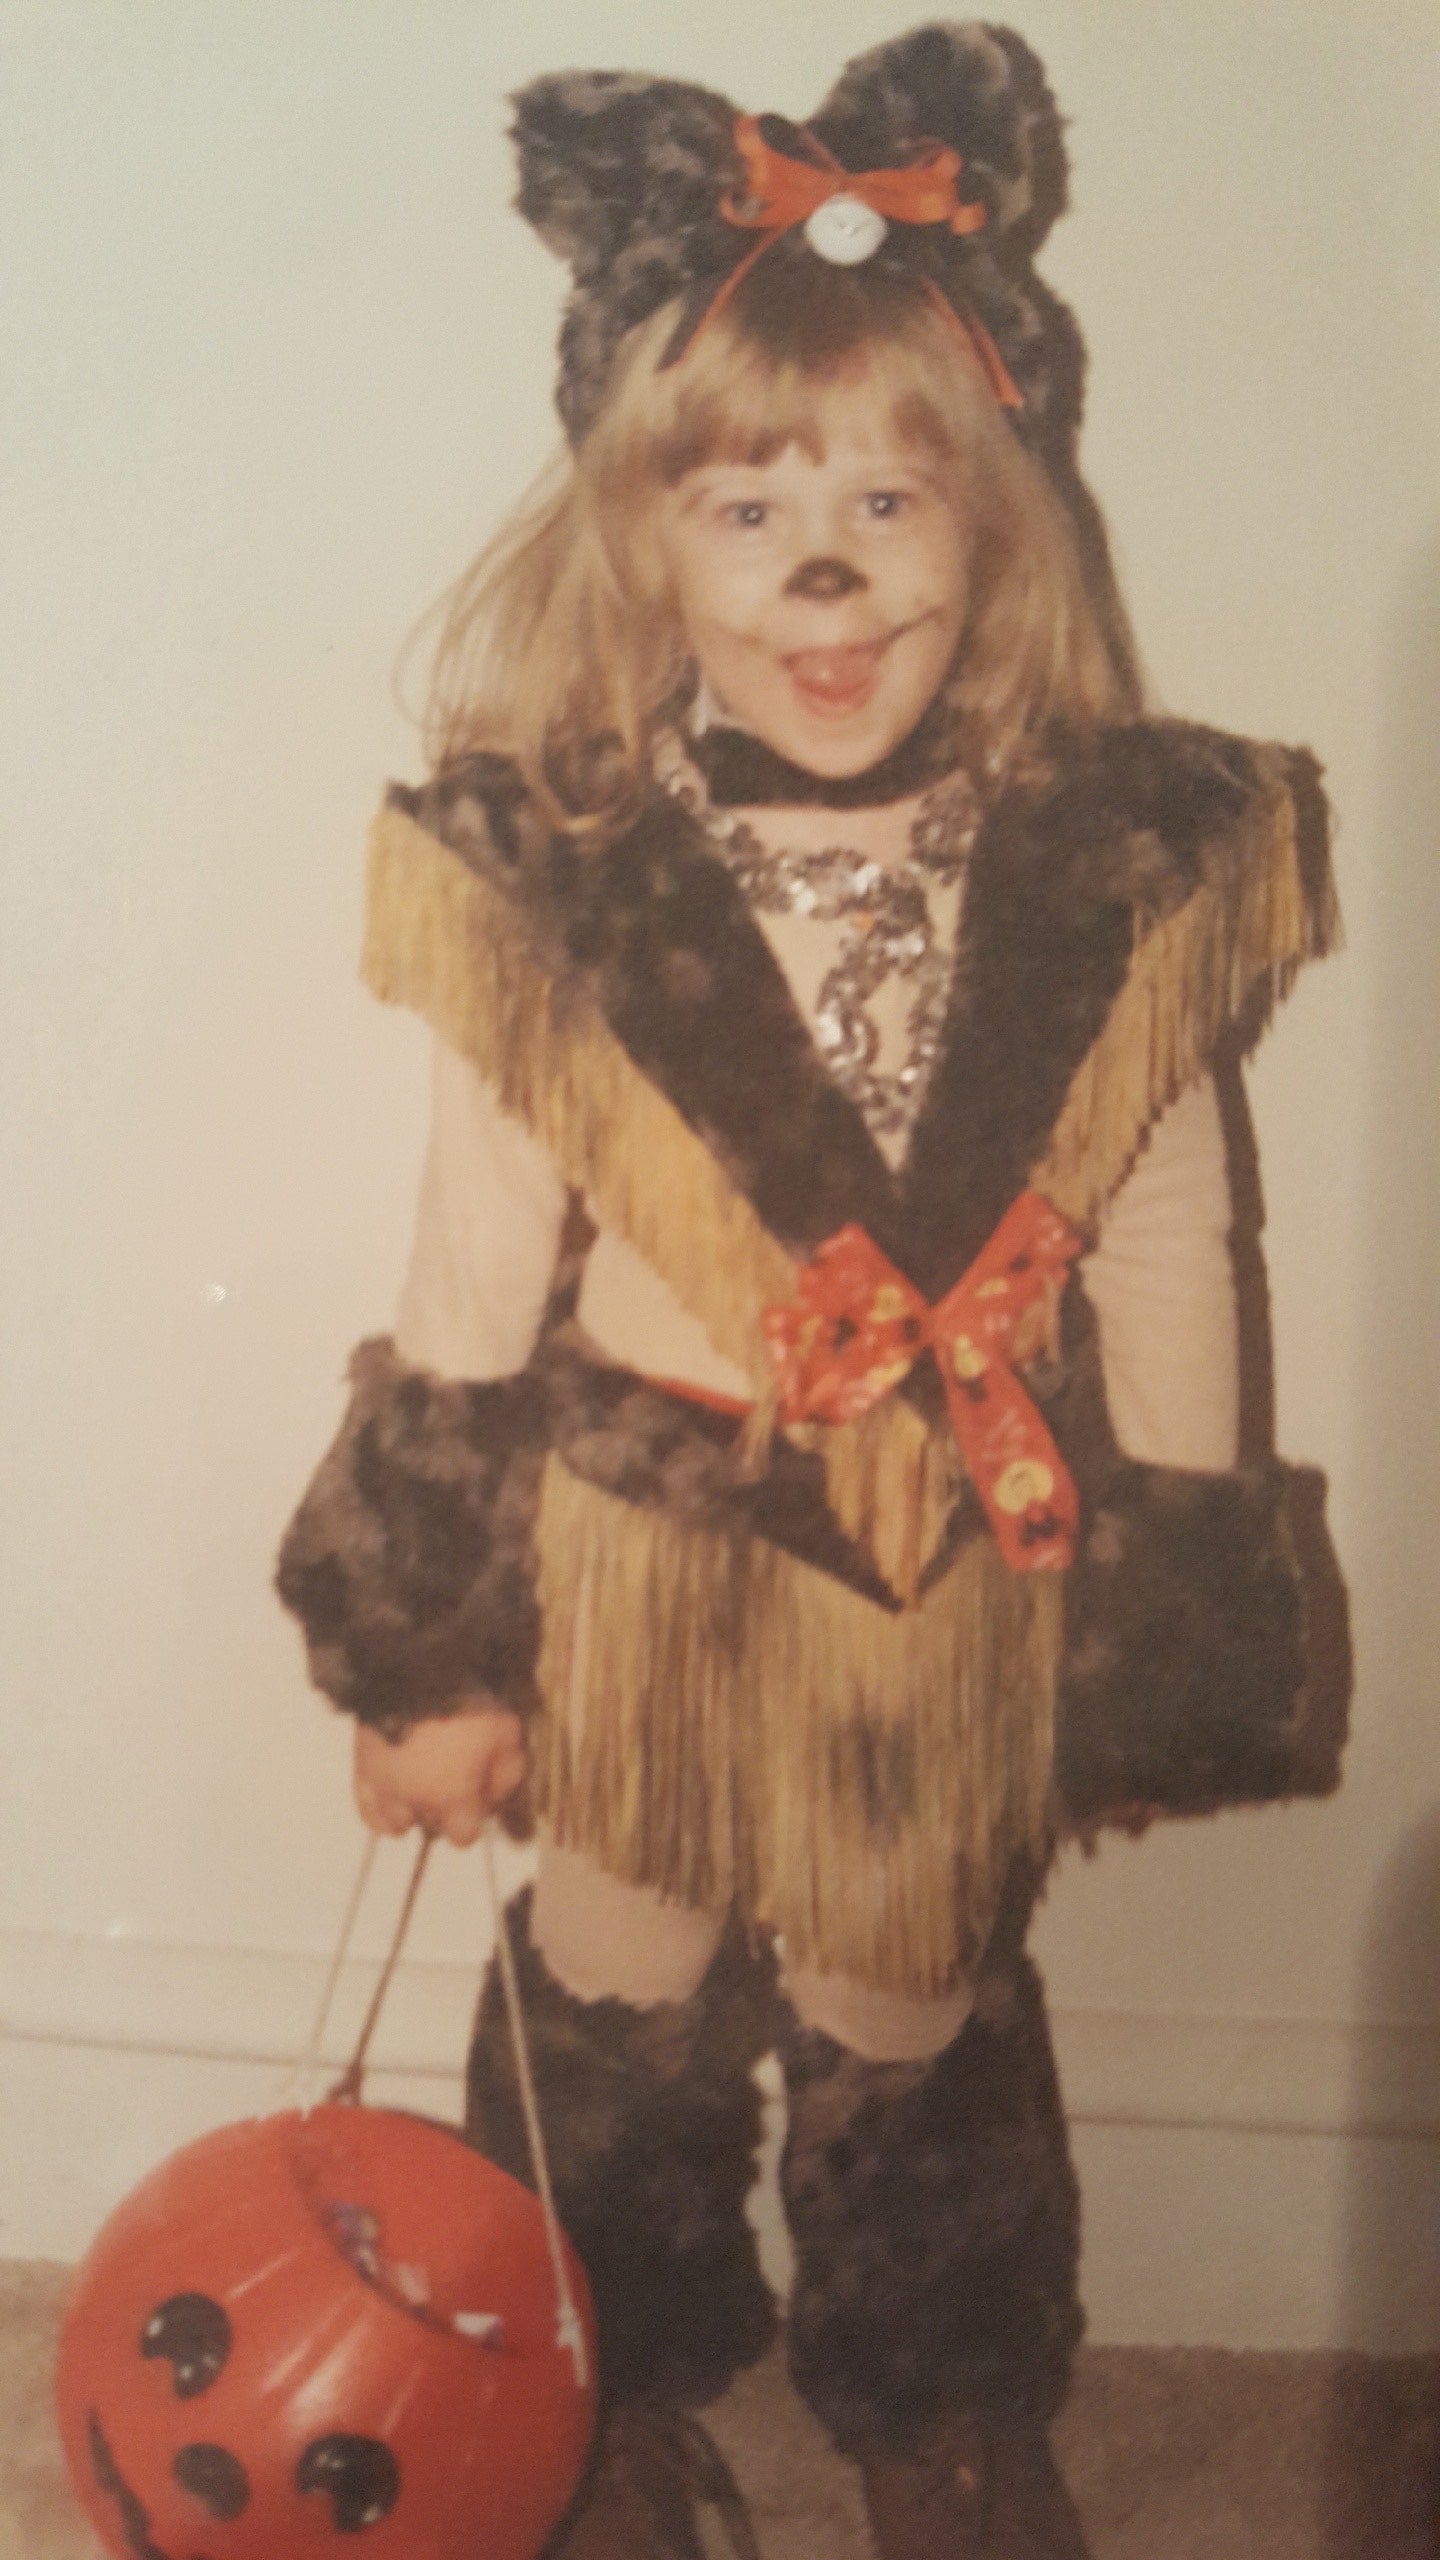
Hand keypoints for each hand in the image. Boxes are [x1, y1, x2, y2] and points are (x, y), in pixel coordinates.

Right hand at [353, 1697, 528, 1847]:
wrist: (413, 1672)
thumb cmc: (464, 1704)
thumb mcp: (505, 1731)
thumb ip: (508, 1769)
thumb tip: (499, 1792)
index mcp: (453, 1798)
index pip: (462, 1837)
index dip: (472, 1820)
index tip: (478, 1798)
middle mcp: (416, 1803)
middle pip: (431, 1827)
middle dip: (444, 1810)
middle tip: (452, 1781)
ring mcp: (384, 1788)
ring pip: (395, 1824)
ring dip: (411, 1811)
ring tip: (421, 1787)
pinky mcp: (360, 1769)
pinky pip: (365, 1808)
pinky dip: (378, 1808)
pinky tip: (392, 1794)